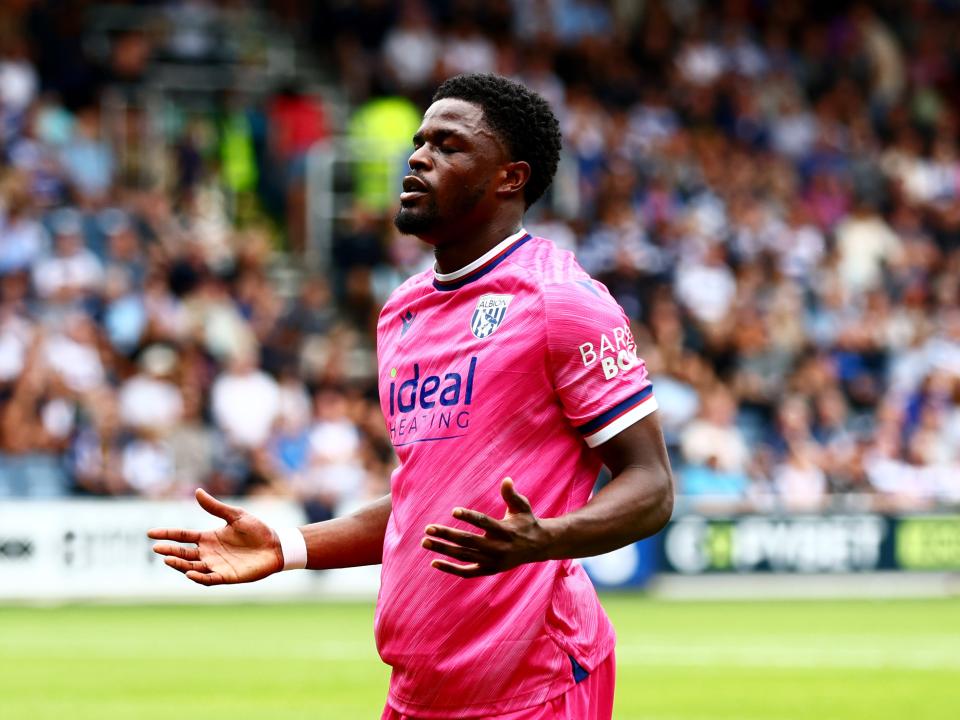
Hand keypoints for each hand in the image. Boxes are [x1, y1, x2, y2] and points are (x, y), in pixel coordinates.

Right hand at [147, 489, 283, 585]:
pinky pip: (209, 579)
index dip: (167, 534)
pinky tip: (190, 572)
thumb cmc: (257, 530)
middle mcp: (208, 553)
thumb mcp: (236, 515)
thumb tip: (197, 491)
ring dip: (180, 565)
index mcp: (208, 538)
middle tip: (157, 548)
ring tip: (168, 559)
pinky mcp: (227, 576)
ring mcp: (216, 566)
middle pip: (183, 553)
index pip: (183, 536)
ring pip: (192, 567)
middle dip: (169, 551)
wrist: (276, 546)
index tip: (151, 533)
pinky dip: (199, 577)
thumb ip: (216, 507)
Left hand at [421, 478, 551, 578]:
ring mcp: (492, 561)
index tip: (453, 510)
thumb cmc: (526, 522)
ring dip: (443, 550)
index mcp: (506, 531)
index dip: (469, 517)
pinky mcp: (489, 570)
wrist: (539, 547)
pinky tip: (434, 562)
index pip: (484, 523)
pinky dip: (450, 569)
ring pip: (464, 556)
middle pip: (468, 541)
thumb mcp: (522, 507)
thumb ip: (511, 495)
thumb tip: (506, 479)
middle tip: (428, 528)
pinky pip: (467, 572)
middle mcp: (498, 548)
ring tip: (425, 541)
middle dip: (447, 535)